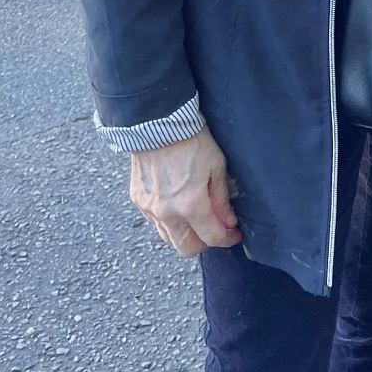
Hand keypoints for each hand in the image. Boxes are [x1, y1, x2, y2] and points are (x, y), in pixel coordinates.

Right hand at [130, 127, 241, 257]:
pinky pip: (154, 222)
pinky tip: (177, 206)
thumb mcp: (216, 166)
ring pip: (168, 239)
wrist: (158, 123)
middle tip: (215, 228)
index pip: (212, 237)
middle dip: (204, 243)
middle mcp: (167, 213)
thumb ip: (221, 199)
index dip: (227, 238)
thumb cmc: (191, 140)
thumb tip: (227, 222)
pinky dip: (167, 221)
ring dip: (184, 235)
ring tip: (196, 218)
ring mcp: (149, 208)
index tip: (234, 234)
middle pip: (187, 248)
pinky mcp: (138, 200)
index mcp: (190, 205)